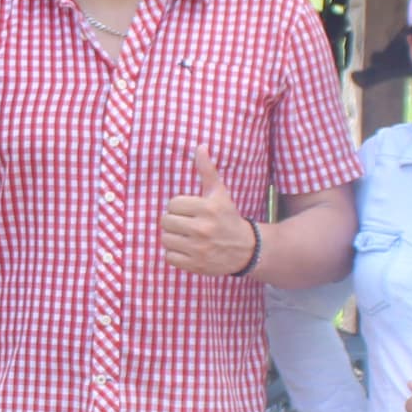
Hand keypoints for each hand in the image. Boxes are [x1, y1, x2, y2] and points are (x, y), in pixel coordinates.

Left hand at [160, 152, 257, 276]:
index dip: (179, 207)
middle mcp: (203, 229)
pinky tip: (187, 249)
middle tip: (187, 224)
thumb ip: (207, 170)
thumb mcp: (219, 193)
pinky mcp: (195, 265)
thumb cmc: (227, 217)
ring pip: (165, 239)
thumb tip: (200, 147)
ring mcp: (198, 248)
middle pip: (166, 221)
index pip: (173, 204)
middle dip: (174, 222)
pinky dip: (175, 254)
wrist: (246, 249)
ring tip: (186, 236)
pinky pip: (169, 257)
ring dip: (173, 238)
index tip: (190, 211)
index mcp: (208, 208)